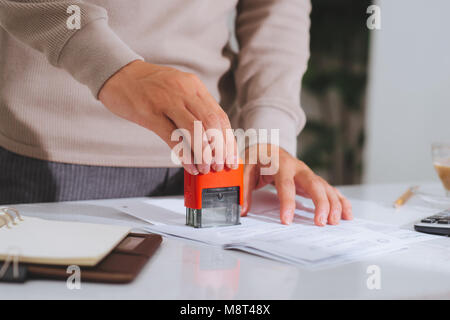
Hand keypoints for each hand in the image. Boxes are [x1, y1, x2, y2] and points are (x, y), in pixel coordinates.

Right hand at [98, 60, 237, 174]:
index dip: (228, 140)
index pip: (220, 116)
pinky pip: (172, 137)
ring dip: (204, 154)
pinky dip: (184, 155)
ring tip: (206, 168)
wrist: (118, 73)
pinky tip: (189, 166)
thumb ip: (195, 107)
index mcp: (194, 86)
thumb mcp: (178, 89)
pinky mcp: (149, 113)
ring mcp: (167, 101)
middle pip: (212, 123)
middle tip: (220, 166)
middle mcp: (184, 91)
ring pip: (195, 130)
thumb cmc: (148, 86)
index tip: (231, 157)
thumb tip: (212, 137)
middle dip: (220, 149)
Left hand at [242, 144, 352, 225]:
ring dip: (333, 204)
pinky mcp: (314, 181)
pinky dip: (341, 202)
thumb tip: (242, 209)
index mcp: (281, 165)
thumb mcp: (247, 168)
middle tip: (320, 222)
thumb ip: (245, 188)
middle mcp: (299, 168)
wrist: (269, 147)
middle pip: (314, 184)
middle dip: (320, 203)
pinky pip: (330, 191)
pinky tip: (347, 215)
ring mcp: (309, 174)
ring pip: (325, 188)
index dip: (287, 202)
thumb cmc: (258, 158)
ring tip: (335, 222)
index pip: (285, 185)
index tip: (286, 220)